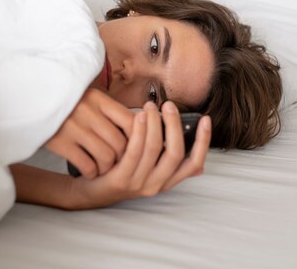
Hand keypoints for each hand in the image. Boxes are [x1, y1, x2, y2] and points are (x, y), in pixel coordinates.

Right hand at [45, 88, 133, 178]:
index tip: (135, 148)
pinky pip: (87, 165)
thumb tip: (140, 130)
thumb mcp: (88, 100)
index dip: (138, 139)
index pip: (130, 121)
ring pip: (106, 156)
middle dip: (122, 158)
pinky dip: (91, 172)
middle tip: (118, 164)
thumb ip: (110, 112)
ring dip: (107, 168)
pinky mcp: (59, 142)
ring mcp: (73, 126)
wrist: (29, 106)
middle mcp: (87, 110)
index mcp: (98, 98)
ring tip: (103, 169)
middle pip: (120, 143)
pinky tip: (89, 171)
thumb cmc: (66, 108)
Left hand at [67, 100, 211, 209]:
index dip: (203, 141)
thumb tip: (191, 139)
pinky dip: (139, 131)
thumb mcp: (147, 166)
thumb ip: (166, 155)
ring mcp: (139, 184)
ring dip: (155, 123)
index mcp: (167, 181)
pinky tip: (138, 116)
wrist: (91, 191)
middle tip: (169, 105)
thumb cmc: (121, 169)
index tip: (205, 119)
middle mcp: (157, 185)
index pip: (194, 164)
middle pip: (175, 152)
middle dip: (174, 125)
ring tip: (150, 105)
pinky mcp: (121, 180)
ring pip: (155, 149)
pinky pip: (134, 151)